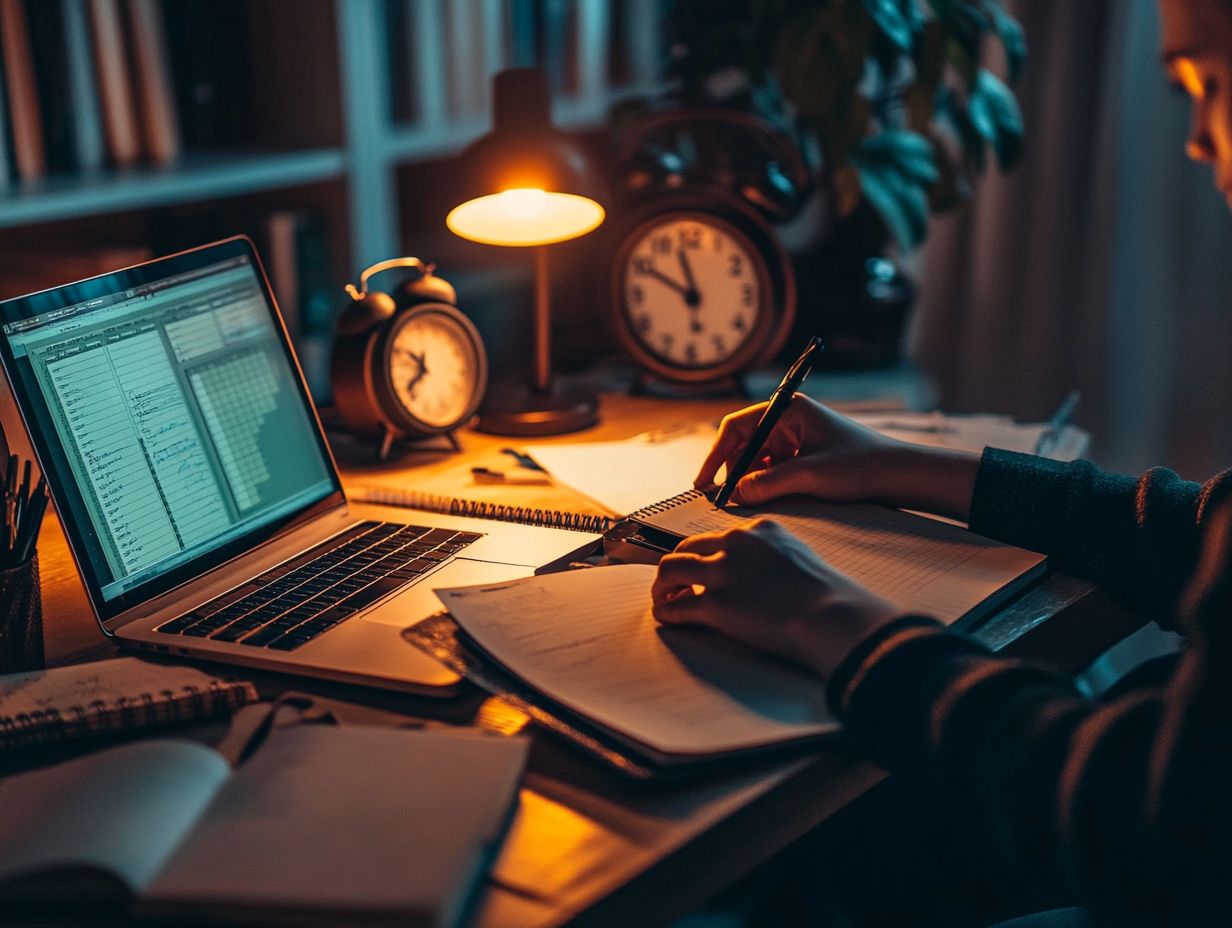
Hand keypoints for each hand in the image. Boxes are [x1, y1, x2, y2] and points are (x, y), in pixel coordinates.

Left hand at [651, 519, 903, 678]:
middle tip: (672, 585)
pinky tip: (666, 618)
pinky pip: (676, 606)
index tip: (702, 569)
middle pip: (686, 547)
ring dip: (662, 586)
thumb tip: (755, 579)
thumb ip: (772, 559)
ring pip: (670, 569)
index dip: (705, 556)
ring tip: (663, 600)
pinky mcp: (715, 603)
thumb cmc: (827, 596)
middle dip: (675, 566)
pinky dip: (666, 612)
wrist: (832, 616)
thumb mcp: (799, 558)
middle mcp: (736, 542)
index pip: (718, 538)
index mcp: (758, 529)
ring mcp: (723, 571)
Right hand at [697, 394, 980, 520]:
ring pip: (759, 459)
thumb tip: (734, 494)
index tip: (705, 483)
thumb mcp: (809, 475)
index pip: (737, 427)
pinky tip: (765, 499)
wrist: (901, 475)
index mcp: (789, 410)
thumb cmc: (860, 465)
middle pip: (745, 444)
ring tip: (745, 502)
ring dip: (750, 479)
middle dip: (733, 470)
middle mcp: (790, 419)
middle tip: (723, 499)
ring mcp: (799, 438)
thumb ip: (767, 484)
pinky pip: (775, 468)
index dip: (716, 455)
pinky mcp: (807, 456)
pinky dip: (766, 484)